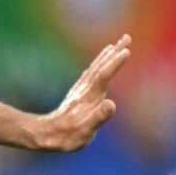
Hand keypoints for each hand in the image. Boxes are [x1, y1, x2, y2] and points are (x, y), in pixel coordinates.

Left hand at [41, 34, 130, 151]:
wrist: (48, 135)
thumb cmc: (69, 136)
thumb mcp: (85, 131)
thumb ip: (98, 117)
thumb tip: (111, 104)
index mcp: (90, 98)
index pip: (104, 76)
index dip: (114, 64)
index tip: (126, 50)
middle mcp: (85, 90)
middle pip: (101, 67)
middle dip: (115, 53)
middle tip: (127, 38)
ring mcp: (81, 91)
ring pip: (96, 68)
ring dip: (107, 56)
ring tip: (116, 45)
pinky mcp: (78, 94)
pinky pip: (90, 74)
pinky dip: (98, 65)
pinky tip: (100, 62)